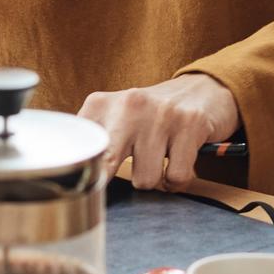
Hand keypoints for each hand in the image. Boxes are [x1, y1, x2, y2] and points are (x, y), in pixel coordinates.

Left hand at [79, 73, 238, 191]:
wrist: (202, 89)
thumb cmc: (149, 115)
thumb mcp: (113, 118)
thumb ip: (90, 144)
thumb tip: (71, 179)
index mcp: (101, 104)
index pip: (81, 151)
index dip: (85, 176)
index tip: (90, 184)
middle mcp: (129, 104)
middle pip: (107, 165)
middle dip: (112, 182)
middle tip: (123, 178)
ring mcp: (160, 113)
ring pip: (145, 180)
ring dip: (153, 180)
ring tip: (157, 160)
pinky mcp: (190, 124)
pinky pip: (176, 178)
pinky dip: (176, 180)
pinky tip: (177, 161)